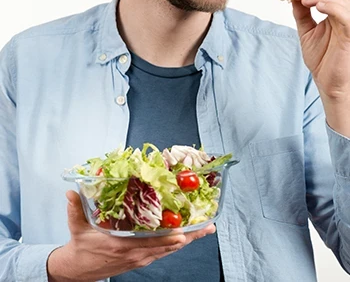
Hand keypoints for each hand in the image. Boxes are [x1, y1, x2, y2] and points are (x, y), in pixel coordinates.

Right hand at [47, 191, 215, 281]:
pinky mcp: (140, 260)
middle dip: (189, 237)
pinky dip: (176, 245)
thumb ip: (75, 209)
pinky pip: (163, 253)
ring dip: (188, 240)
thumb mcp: (77, 228)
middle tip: (208, 226)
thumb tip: (71, 192)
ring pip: (169, 251)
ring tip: (205, 230)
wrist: (78, 270)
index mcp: (121, 246)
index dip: (167, 239)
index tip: (183, 232)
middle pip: (167, 247)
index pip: (149, 243)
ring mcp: (140, 258)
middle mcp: (135, 254)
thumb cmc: (81, 247)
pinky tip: (187, 238)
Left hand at [290, 0, 349, 135]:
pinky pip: (345, 15)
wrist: (327, 81)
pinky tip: (318, 6)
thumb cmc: (321, 59)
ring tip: (303, 0)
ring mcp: (348, 23)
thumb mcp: (306, 31)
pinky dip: (333, 7)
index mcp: (334, 12)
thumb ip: (301, 14)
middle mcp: (343, 14)